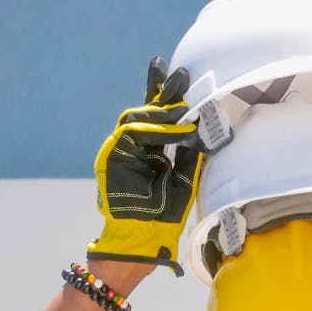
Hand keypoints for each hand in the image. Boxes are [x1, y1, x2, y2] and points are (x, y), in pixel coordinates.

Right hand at [87, 57, 202, 276]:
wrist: (144, 236)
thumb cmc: (164, 213)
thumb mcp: (183, 177)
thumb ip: (187, 152)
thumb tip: (200, 126)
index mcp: (151, 150)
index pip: (159, 117)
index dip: (167, 96)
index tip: (178, 75)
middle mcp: (134, 146)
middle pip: (147, 111)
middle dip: (164, 91)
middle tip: (181, 73)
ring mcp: (121, 149)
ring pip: (138, 118)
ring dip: (163, 111)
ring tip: (185, 106)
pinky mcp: (111, 156)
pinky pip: (133, 134)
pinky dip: (157, 130)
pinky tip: (177, 129)